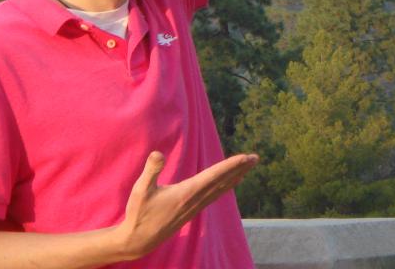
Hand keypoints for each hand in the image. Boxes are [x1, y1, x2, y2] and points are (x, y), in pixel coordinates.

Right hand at [112, 150, 257, 260]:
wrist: (138, 241)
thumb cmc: (138, 214)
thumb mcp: (140, 190)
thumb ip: (151, 170)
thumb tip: (158, 153)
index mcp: (186, 192)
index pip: (214, 175)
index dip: (231, 165)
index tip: (246, 157)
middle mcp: (195, 199)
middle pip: (222, 181)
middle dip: (240, 168)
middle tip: (256, 158)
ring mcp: (195, 206)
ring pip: (220, 189)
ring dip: (235, 176)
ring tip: (248, 166)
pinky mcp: (192, 211)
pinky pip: (214, 195)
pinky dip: (225, 186)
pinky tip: (231, 182)